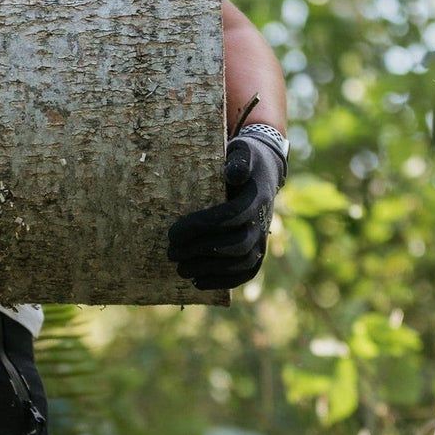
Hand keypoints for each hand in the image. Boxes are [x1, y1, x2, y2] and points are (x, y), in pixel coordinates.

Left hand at [167, 128, 286, 289]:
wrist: (264, 171)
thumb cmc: (243, 160)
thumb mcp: (241, 151)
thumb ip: (238, 160)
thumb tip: (233, 173)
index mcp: (256, 198)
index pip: (230, 217)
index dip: (201, 226)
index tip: (173, 232)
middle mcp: (263, 221)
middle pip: (236, 244)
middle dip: (201, 251)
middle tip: (171, 253)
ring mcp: (262, 238)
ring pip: (241, 263)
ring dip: (209, 270)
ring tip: (180, 269)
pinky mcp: (257, 250)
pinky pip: (246, 272)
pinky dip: (223, 281)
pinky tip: (198, 282)